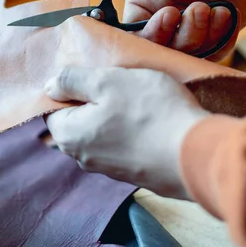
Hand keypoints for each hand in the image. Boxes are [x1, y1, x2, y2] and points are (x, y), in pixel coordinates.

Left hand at [45, 66, 207, 197]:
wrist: (196, 154)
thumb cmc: (150, 111)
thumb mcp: (107, 80)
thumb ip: (73, 80)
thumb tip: (49, 86)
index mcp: (69, 136)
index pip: (54, 107)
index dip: (72, 86)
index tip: (95, 74)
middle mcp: (84, 158)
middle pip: (79, 119)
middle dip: (95, 98)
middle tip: (121, 81)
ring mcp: (111, 169)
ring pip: (103, 130)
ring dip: (116, 112)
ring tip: (140, 96)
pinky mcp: (136, 172)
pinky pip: (124, 143)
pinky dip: (132, 128)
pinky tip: (151, 116)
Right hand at [82, 0, 245, 60]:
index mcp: (144, 0)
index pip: (134, 32)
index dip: (150, 33)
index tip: (169, 15)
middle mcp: (162, 18)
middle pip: (160, 49)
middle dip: (181, 34)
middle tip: (198, 10)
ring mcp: (187, 30)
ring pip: (185, 54)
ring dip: (202, 34)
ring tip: (214, 8)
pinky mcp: (212, 39)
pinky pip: (210, 55)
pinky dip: (220, 37)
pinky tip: (227, 12)